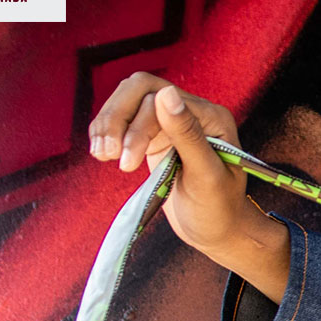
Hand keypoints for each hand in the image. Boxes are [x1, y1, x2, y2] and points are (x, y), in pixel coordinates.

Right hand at [88, 72, 287, 278]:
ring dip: (107, 125)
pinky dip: (107, 132)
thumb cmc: (219, 209)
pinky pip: (124, 120)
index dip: (138, 126)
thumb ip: (188, 135)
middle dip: (116, 119)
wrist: (216, 230)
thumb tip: (166, 93)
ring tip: (102, 155)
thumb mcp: (206, 176)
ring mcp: (171, 122)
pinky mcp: (155, 135)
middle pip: (140, 90)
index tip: (126, 163)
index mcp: (211, 117)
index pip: (162, 99)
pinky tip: (102, 152)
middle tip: (105, 155)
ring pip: (128, 101)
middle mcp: (192, 112)